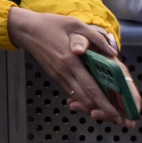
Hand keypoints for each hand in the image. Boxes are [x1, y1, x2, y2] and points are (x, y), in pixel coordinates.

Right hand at [6, 8, 131, 126]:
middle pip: (86, 97)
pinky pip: (70, 91)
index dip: (104, 102)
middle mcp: (64, 72)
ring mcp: (58, 75)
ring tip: (107, 111)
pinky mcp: (54, 76)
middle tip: (117, 118)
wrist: (25, 29)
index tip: (117, 112)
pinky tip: (91, 100)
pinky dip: (81, 98)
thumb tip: (113, 53)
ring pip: (78, 98)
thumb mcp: (74, 24)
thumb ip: (95, 38)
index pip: (90, 86)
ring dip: (92, 106)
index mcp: (71, 60)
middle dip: (102, 110)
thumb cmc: (50, 24)